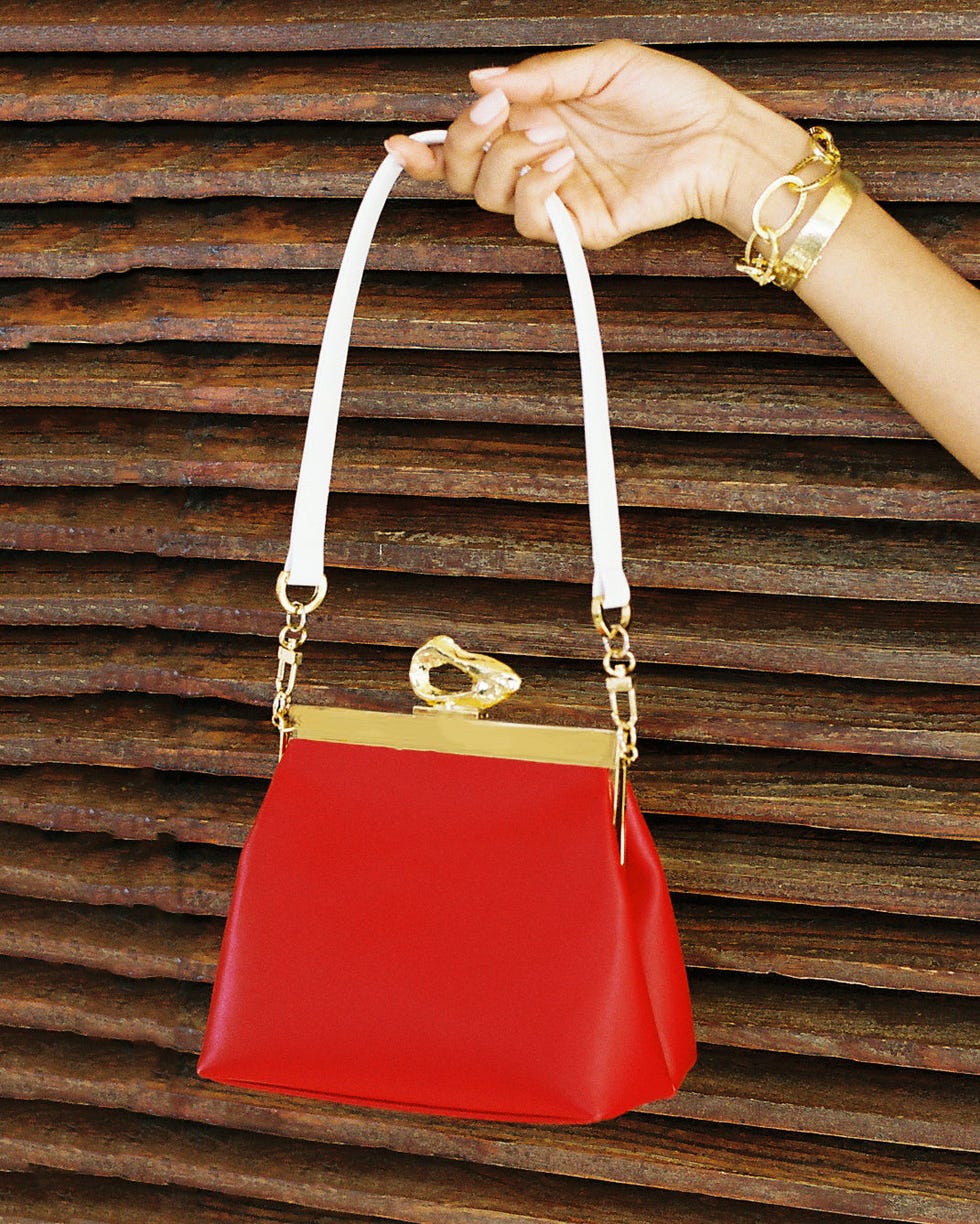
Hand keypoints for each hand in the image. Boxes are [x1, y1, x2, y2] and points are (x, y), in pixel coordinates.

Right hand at [384, 40, 808, 248]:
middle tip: (493, 112)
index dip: (428, 149)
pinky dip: (534, 189)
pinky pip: (529, 222)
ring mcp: (556, 196)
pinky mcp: (578, 228)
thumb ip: (539, 77)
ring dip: (506, 161)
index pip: (470, 141)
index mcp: (536, 119)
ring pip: (488, 197)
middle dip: (463, 142)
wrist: (718, 141)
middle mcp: (538, 160)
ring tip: (551, 135)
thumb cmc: (671, 97)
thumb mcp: (601, 64)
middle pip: (465, 173)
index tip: (396, 144)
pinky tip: (561, 161)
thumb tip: (480, 82)